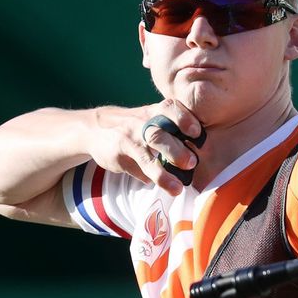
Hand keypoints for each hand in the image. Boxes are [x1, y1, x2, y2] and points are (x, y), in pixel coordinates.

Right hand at [89, 100, 203, 194]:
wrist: (97, 128)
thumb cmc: (139, 124)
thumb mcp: (154, 117)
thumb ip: (175, 128)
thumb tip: (200, 154)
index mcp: (156, 111)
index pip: (170, 109)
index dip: (184, 119)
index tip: (196, 132)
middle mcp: (142, 123)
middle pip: (158, 135)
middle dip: (176, 150)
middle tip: (192, 163)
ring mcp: (129, 139)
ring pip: (146, 157)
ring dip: (162, 174)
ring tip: (177, 188)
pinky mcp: (118, 155)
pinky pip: (135, 168)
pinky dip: (148, 178)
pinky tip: (158, 185)